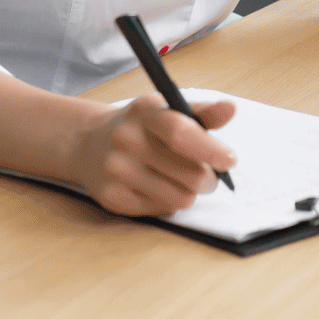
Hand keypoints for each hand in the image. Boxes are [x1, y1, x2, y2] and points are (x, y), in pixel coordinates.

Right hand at [74, 94, 237, 216]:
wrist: (87, 144)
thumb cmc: (139, 127)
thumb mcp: (164, 111)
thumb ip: (200, 113)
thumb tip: (230, 109)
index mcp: (144, 112)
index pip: (181, 132)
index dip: (211, 149)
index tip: (230, 160)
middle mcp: (126, 140)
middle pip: (190, 173)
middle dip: (209, 178)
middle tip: (207, 175)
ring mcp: (117, 171)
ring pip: (181, 197)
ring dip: (191, 193)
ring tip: (183, 181)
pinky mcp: (113, 198)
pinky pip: (163, 210)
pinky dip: (170, 202)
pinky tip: (159, 188)